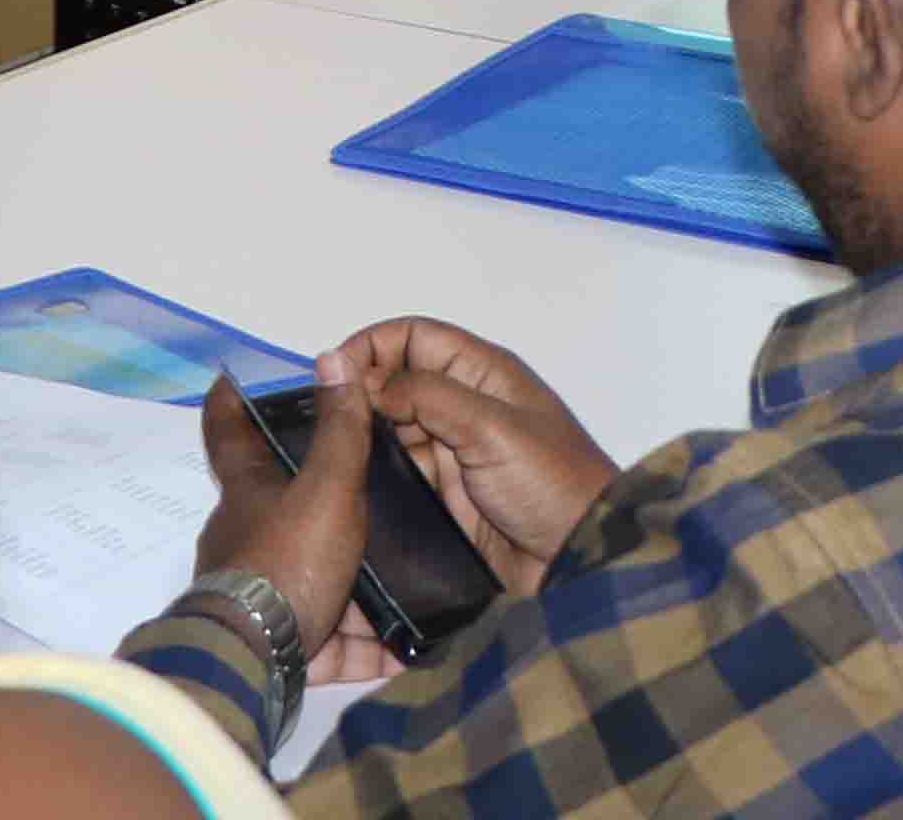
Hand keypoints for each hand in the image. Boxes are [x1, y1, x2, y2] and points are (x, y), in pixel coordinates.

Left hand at [190, 370, 389, 673]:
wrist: (254, 663)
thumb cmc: (285, 561)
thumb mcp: (325, 489)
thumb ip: (339, 433)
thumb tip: (331, 358)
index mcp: (249, 490)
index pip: (229, 429)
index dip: (233, 400)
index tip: (234, 377)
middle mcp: (248, 537)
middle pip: (286, 509)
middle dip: (327, 503)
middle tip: (383, 490)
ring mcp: (264, 595)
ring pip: (316, 577)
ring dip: (359, 581)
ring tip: (414, 572)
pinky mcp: (287, 646)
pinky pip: (334, 640)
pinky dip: (368, 642)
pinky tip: (410, 642)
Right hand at [340, 314, 620, 589]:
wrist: (579, 563)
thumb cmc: (551, 484)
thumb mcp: (490, 427)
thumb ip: (425, 395)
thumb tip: (359, 375)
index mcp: (482, 374)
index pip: (414, 338)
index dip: (372, 347)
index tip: (332, 373)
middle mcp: (464, 407)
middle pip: (396, 383)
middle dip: (360, 396)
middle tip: (324, 422)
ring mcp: (453, 455)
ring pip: (391, 432)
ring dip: (364, 439)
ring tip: (330, 455)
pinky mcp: (444, 498)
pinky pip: (399, 477)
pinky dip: (375, 478)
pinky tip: (350, 487)